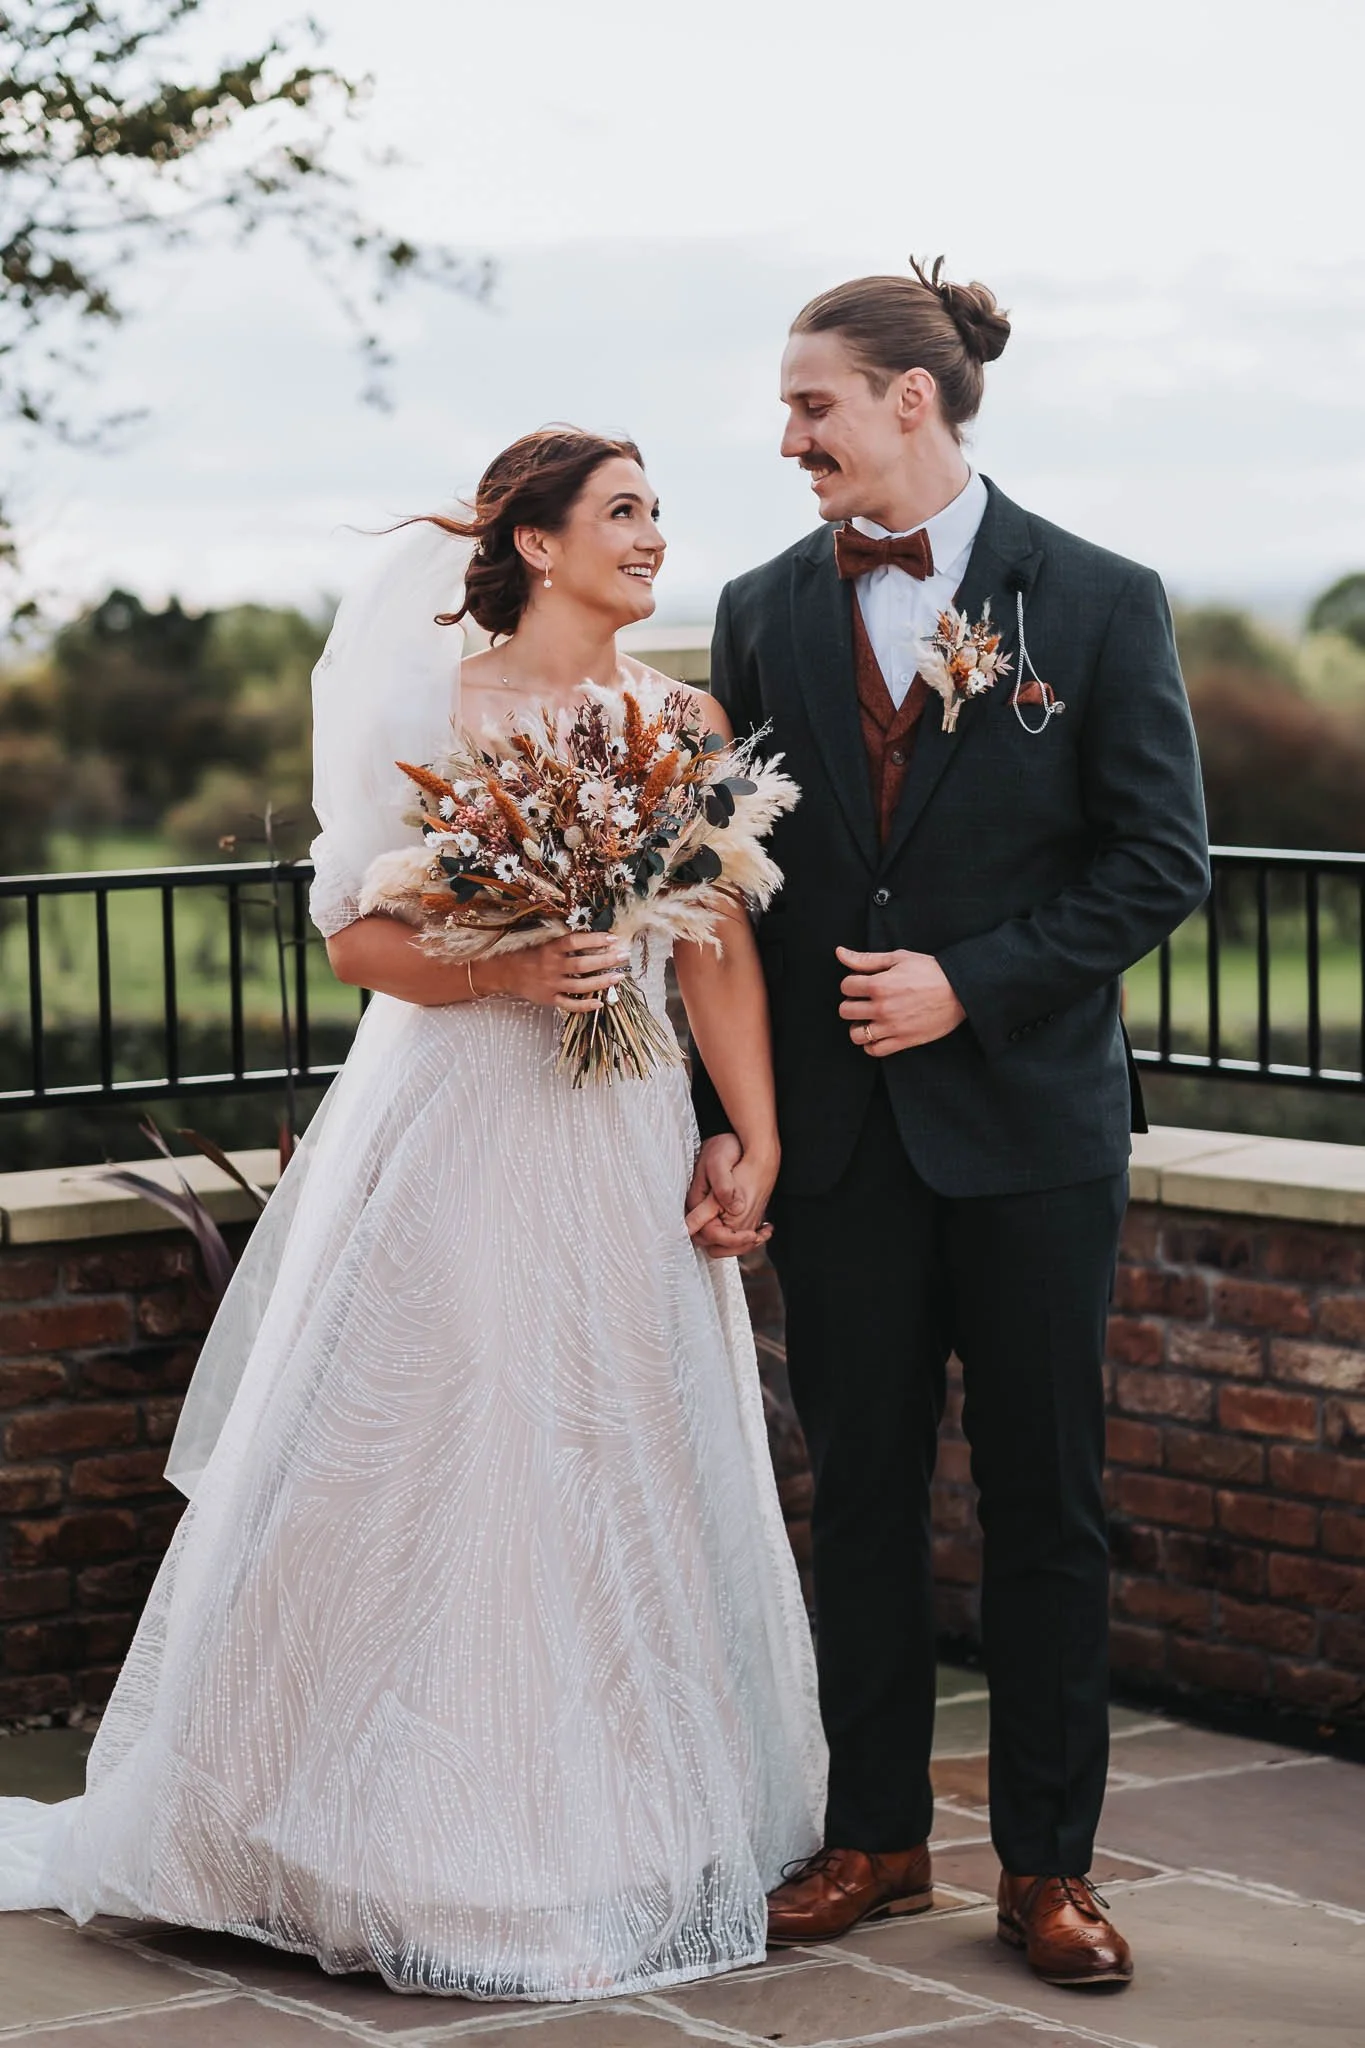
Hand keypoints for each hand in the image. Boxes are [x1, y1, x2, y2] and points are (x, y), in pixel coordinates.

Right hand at [481, 932, 630, 1011]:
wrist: (507, 973)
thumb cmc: (530, 955)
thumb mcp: (544, 943)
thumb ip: (565, 943)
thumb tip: (593, 938)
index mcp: (549, 949)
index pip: (574, 942)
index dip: (594, 939)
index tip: (613, 938)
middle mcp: (551, 966)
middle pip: (582, 964)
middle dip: (606, 960)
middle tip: (624, 956)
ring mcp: (551, 984)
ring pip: (580, 985)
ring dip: (602, 982)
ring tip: (619, 977)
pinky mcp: (549, 999)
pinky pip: (569, 1004)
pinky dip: (585, 1006)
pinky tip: (600, 1002)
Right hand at [685, 1133, 776, 1259]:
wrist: (729, 1138)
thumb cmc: (723, 1147)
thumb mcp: (720, 1162)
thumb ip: (723, 1187)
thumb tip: (734, 1208)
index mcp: (697, 1202)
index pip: (709, 1234)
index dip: (731, 1239)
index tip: (752, 1234)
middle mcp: (702, 1211)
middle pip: (714, 1245)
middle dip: (737, 1246)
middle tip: (757, 1236)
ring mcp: (711, 1213)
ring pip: (722, 1244)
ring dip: (743, 1244)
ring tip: (762, 1234)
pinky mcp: (722, 1212)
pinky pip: (731, 1234)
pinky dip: (747, 1237)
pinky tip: (763, 1229)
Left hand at [836, 945, 965, 1055]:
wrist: (960, 991)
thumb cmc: (931, 971)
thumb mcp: (899, 958)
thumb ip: (866, 959)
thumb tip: (839, 952)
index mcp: (879, 984)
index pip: (845, 986)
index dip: (852, 983)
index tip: (863, 983)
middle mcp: (882, 1007)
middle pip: (845, 1011)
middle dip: (852, 1003)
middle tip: (865, 1001)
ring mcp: (892, 1027)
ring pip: (856, 1034)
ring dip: (858, 1027)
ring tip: (869, 1019)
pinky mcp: (903, 1041)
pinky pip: (874, 1050)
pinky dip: (871, 1044)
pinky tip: (878, 1033)